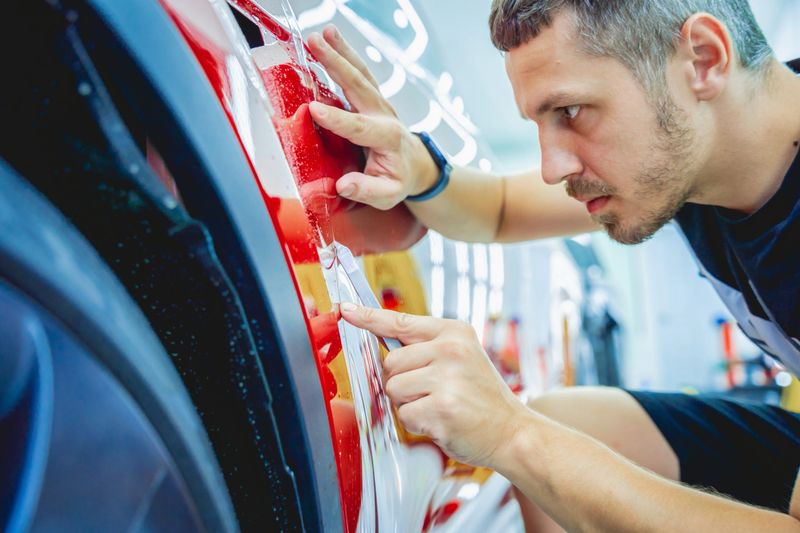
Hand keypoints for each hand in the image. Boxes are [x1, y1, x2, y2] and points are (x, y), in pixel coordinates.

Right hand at [307, 26, 438, 209]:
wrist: (415, 165)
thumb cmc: (398, 180)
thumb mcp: (387, 194)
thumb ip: (367, 189)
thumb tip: (343, 184)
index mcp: (387, 138)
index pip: (359, 127)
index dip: (337, 119)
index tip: (313, 109)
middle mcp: (384, 115)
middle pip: (359, 86)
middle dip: (336, 64)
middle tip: (314, 45)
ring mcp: (378, 103)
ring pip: (360, 73)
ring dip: (341, 51)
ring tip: (321, 33)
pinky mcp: (372, 98)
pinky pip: (358, 73)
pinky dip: (344, 53)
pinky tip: (330, 36)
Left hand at [339, 302, 527, 467]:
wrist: (512, 431)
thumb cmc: (480, 396)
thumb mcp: (461, 357)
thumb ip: (426, 348)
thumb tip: (382, 345)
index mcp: (454, 332)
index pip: (400, 321)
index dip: (368, 317)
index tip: (345, 308)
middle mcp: (450, 350)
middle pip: (390, 363)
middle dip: (401, 382)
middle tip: (432, 392)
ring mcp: (446, 379)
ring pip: (393, 389)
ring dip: (408, 404)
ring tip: (438, 406)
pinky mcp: (441, 408)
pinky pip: (404, 415)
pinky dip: (417, 424)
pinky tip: (442, 422)